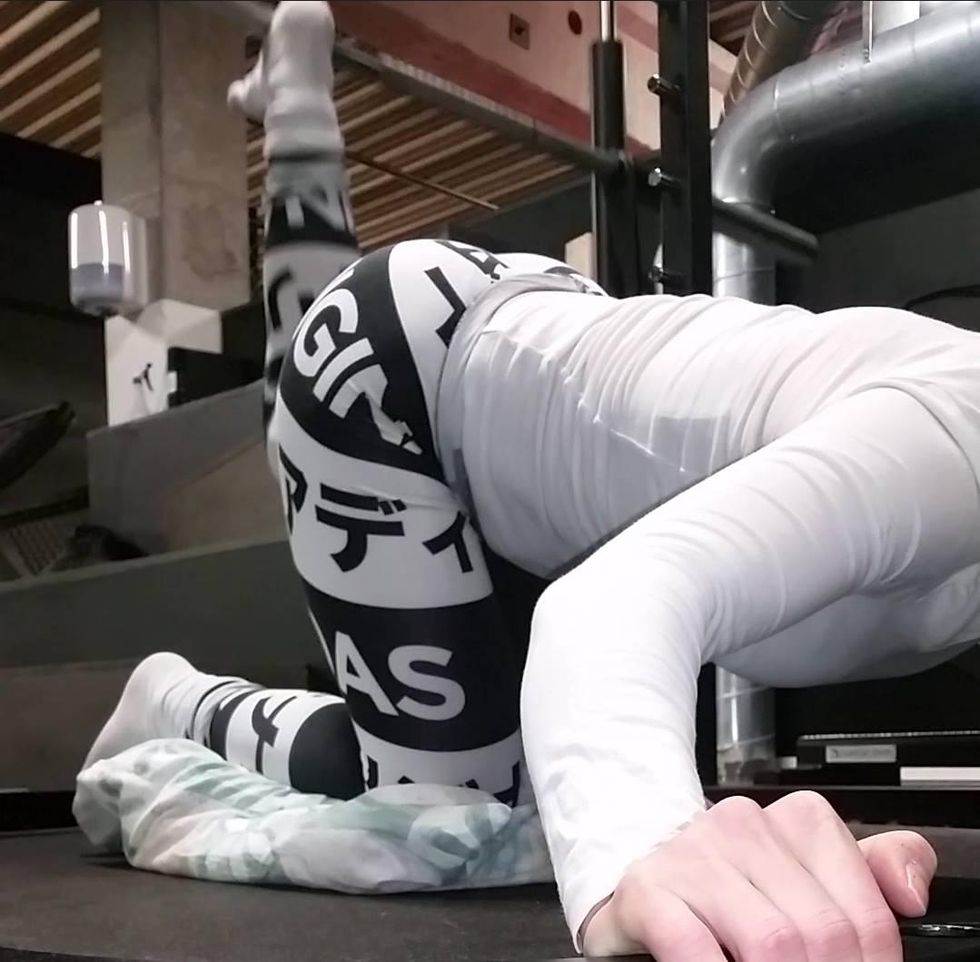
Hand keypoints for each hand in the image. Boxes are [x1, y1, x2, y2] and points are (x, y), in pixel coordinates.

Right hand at [583, 791, 935, 961]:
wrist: (646, 876)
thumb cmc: (734, 885)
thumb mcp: (810, 869)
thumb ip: (871, 871)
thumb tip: (910, 894)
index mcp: (795, 820)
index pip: (865, 913)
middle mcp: (744, 827)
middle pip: (821, 934)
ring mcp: (693, 855)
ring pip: (770, 942)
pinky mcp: (649, 888)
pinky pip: (695, 947)